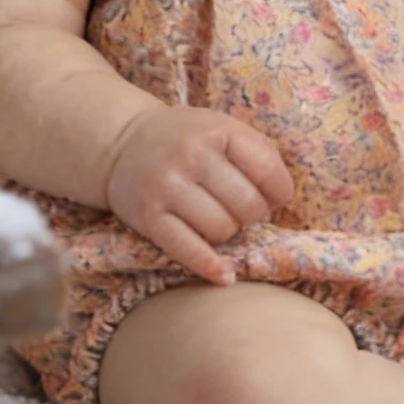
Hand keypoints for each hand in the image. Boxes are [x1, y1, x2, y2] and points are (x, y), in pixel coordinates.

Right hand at [102, 107, 296, 283]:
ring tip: (219, 219)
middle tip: (242, 209)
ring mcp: (166, 187)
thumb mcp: (221, 128)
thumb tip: (282, 198)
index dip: (279, 190)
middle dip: (253, 213)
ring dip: (228, 232)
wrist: (122, 143)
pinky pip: (188, 251)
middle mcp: (191, 156)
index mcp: (216, 130)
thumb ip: (258, 151)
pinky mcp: (147, 217)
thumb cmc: (186, 139)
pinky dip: (210, 267)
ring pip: (222, 230)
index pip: (266, 169)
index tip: (276, 197)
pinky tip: (225, 275)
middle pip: (247, 205)